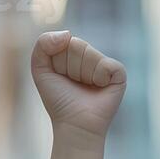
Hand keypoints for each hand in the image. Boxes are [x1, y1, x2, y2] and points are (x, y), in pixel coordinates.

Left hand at [31, 31, 125, 146]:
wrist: (74, 124)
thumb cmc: (58, 100)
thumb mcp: (40, 70)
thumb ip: (42, 45)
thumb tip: (68, 34)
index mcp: (74, 53)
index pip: (65, 41)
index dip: (58, 61)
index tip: (60, 77)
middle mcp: (91, 56)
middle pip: (77, 45)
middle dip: (69, 67)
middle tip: (73, 84)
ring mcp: (106, 64)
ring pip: (90, 54)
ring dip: (82, 74)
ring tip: (85, 87)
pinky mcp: (119, 74)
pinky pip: (106, 64)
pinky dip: (98, 77)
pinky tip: (99, 88)